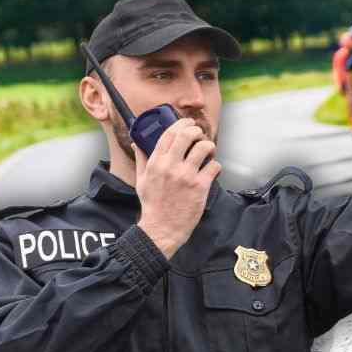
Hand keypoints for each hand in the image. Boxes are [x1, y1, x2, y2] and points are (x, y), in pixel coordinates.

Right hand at [135, 118, 221, 259]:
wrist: (161, 229)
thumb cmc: (152, 205)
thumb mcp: (141, 181)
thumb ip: (141, 160)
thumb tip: (137, 143)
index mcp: (156, 163)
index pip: (169, 134)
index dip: (181, 124)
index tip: (188, 122)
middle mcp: (170, 166)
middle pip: (187, 135)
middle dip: (197, 131)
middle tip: (200, 135)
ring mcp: (186, 176)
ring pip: (204, 147)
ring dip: (209, 146)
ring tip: (208, 151)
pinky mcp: (200, 186)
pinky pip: (214, 166)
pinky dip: (215, 166)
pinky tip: (211, 170)